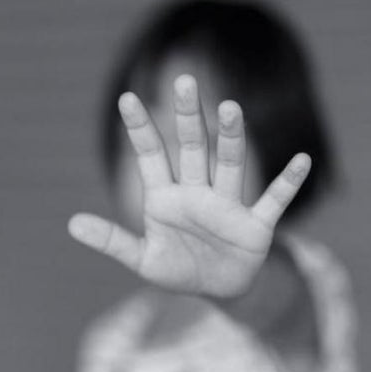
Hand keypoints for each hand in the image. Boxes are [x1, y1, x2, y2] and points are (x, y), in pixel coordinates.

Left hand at [68, 75, 310, 297]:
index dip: (139, 128)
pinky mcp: (255, 226)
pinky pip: (274, 201)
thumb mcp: (141, 259)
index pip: (151, 155)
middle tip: (184, 82)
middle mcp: (196, 193)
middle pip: (193, 147)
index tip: (125, 98)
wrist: (218, 289)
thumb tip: (71, 224)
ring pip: (230, 164)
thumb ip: (111, 240)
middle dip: (188, 116)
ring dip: (232, 138)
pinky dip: (288, 183)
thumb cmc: (178, 268)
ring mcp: (227, 206)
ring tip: (230, 107)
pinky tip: (301, 161)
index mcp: (166, 198)